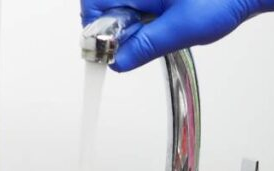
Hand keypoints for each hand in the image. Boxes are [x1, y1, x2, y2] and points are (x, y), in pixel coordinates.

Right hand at [82, 0, 273, 71]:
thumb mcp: (179, 31)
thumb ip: (144, 47)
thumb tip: (119, 62)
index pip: (94, 7)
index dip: (96, 32)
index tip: (106, 52)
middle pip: (106, 7)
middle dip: (116, 31)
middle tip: (134, 47)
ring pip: (124, 7)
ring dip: (133, 26)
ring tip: (159, 32)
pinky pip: (140, 6)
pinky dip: (146, 19)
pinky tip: (163, 25)